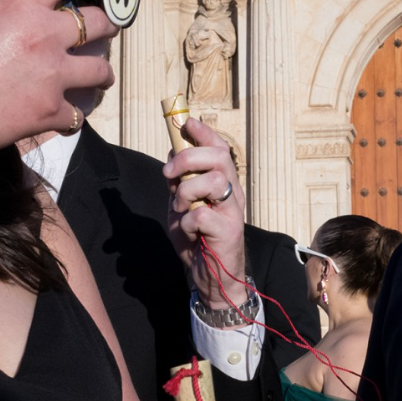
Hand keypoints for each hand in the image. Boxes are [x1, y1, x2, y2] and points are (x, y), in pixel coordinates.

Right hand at [0, 0, 117, 157]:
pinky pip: (80, 113)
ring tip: (99, 76)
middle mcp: (44, 36)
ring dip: (101, 72)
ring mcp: (52, 75)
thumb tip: (19, 16)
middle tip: (107, 27)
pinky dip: (74, 114)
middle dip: (107, 23)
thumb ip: (4, 15)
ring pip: (101, 70)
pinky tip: (68, 115)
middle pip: (99, 22)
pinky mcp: (51, 111)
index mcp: (20, 7)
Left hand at [166, 116, 248, 306]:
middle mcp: (232, 192)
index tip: (186, 123)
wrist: (211, 277)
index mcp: (223, 183)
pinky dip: (187, 223)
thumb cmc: (198, 240)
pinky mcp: (228, 230)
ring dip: (186, 192)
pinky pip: (201, 215)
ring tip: (181, 209)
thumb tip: (172, 154)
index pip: (219, 148)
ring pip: (212, 180)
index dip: (204, 132)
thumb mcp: (181, 205)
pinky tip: (190, 233)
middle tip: (169, 174)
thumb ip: (179, 182)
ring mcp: (233, 211)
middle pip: (219, 156)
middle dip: (187, 157)